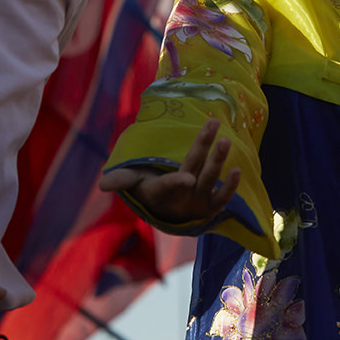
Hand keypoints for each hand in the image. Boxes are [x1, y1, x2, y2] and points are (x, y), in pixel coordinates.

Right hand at [99, 116, 240, 223]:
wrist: (166, 215)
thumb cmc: (148, 190)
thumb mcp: (133, 184)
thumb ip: (121, 180)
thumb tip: (102, 186)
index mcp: (159, 193)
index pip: (168, 186)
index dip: (177, 183)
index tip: (188, 179)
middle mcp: (181, 199)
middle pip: (194, 170)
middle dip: (203, 148)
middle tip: (213, 124)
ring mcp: (198, 203)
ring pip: (210, 179)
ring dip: (218, 160)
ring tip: (226, 139)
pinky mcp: (211, 206)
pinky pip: (223, 198)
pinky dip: (231, 187)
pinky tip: (238, 170)